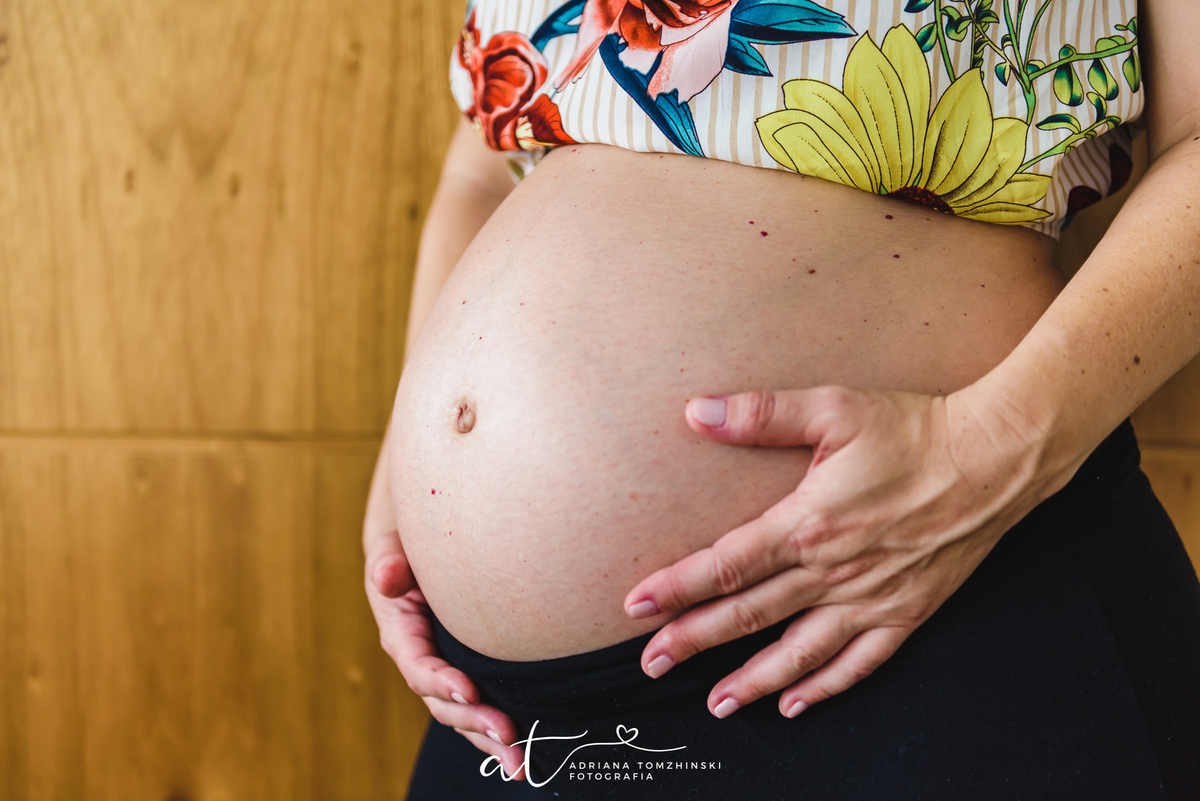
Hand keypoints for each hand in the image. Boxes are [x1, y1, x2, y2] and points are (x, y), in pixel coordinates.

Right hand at [364, 432, 526, 777]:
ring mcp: (443, 659)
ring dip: (487, 736)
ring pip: (460, 707)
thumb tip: (387, 578)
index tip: (468, 691)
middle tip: (511, 741)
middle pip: (441, 698)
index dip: (439, 680)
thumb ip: (392, 558)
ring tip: (522, 764)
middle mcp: (419, 650)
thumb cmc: (413, 524)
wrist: (427, 520)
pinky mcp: (466, 659)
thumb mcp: (396, 533)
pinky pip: (478, 696)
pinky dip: (495, 720)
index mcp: (399, 623)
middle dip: (473, 723)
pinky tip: (527, 743)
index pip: (416, 661)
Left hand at [623, 385, 1063, 718]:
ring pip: (799, 652)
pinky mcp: (906, 612)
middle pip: (749, 615)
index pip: (727, 565)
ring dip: (752, 680)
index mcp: (809, 524)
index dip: (677, 587)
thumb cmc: (914, 430)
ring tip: (714, 702)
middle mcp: (834, 571)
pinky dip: (825, 687)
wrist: (996, 458)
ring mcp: (871, 598)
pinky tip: (796, 702)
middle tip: (651, 663)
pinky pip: (860, 663)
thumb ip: (761, 414)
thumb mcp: (834, 409)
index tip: (636, 607)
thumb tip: (696, 413)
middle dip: (694, 640)